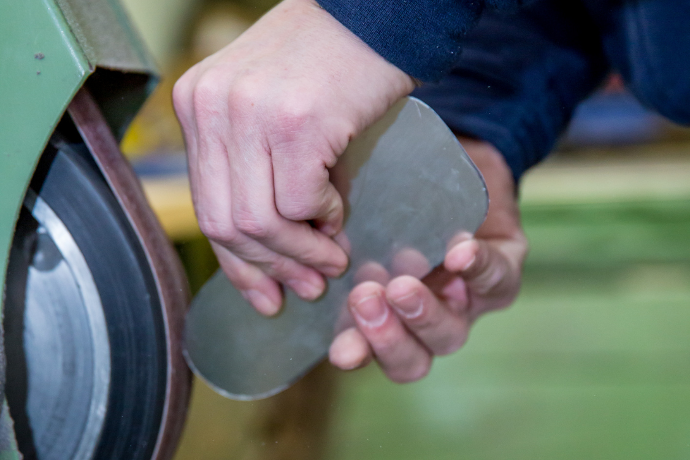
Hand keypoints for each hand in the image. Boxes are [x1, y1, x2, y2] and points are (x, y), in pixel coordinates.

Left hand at [173, 0, 413, 314]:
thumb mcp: (267, 110)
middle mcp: (211, 106)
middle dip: (268, 267)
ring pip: (260, 222)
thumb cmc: (326, 65)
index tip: (263, 294)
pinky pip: (301, 202)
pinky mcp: (295, 122)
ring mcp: (249, 113)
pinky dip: (323, 219)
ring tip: (331, 260)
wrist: (373, 16)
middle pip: (225, 222)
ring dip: (300, 253)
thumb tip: (265, 247)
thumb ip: (254, 169)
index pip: (205, 205)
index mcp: (196, 104)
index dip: (236, 262)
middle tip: (306, 286)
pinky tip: (338, 214)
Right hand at [329, 138, 528, 381]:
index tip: (339, 351)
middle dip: (387, 335)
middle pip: (412, 359)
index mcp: (387, 317)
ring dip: (423, 312)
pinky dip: (478, 267)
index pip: (369, 351)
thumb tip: (286, 249)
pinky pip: (496, 278)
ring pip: (450, 333)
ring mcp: (467, 304)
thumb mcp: (359, 222)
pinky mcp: (502, 273)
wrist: (448, 169)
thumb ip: (331, 243)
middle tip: (365, 299)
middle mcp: (426, 321)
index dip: (357, 353)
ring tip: (403, 284)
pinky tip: (459, 251)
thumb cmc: (394, 203)